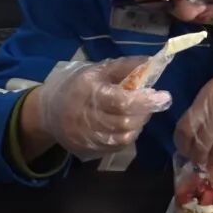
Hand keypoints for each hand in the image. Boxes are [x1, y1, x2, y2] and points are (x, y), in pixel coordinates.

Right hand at [24, 57, 171, 160]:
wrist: (48, 110)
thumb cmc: (80, 85)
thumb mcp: (99, 69)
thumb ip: (126, 66)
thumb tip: (152, 62)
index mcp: (89, 93)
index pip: (122, 102)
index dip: (146, 101)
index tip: (163, 96)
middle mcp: (85, 117)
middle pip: (125, 122)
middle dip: (145, 112)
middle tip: (151, 103)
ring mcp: (85, 137)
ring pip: (123, 137)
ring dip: (138, 125)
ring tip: (139, 113)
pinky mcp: (87, 150)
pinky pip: (116, 147)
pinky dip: (128, 136)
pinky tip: (128, 124)